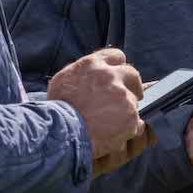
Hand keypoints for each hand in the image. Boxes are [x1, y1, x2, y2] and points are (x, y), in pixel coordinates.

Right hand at [47, 48, 148, 176]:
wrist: (59, 133)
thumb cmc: (56, 110)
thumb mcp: (63, 81)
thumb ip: (82, 74)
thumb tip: (92, 76)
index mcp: (93, 65)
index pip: (116, 56)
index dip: (117, 67)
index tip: (117, 76)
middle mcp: (110, 76)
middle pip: (132, 74)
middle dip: (131, 85)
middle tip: (127, 98)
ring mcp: (123, 96)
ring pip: (133, 101)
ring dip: (125, 111)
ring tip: (109, 125)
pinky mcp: (130, 116)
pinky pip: (136, 123)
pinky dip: (129, 130)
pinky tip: (115, 136)